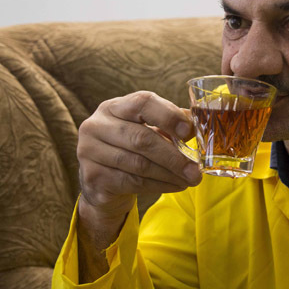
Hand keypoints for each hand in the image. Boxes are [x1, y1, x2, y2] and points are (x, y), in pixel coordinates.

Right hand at [76, 91, 200, 233]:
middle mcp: (96, 125)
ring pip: (139, 164)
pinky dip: (159, 186)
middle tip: (197, 170)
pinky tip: (176, 186)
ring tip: (191, 179)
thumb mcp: (148, 129)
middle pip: (142, 139)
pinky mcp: (92, 177)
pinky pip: (132, 182)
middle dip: (174, 156)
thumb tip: (199, 125)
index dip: (169, 116)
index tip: (189, 132)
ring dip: (170, 174)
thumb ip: (171, 124)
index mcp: (113, 107)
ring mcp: (89, 151)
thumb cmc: (132, 149)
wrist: (103, 181)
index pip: (142, 102)